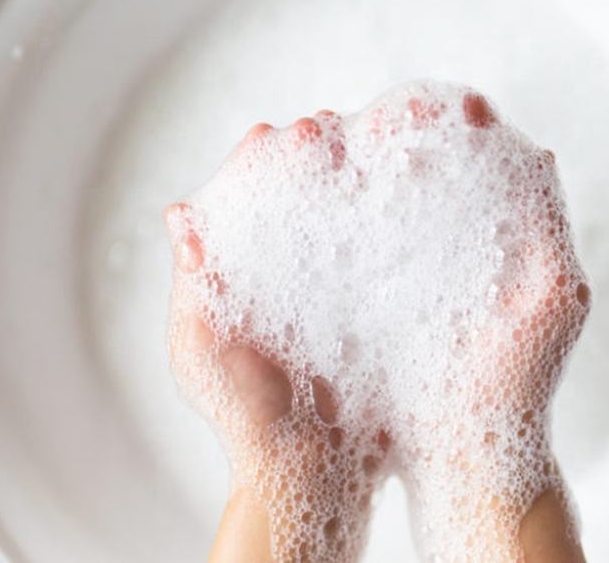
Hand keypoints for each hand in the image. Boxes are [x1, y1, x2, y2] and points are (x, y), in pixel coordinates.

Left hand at [164, 122, 388, 561]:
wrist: (312, 479)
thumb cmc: (252, 423)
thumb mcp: (204, 353)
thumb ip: (196, 287)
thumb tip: (180, 215)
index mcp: (260, 276)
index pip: (261, 199)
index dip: (266, 162)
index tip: (273, 136)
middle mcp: (308, 275)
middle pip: (319, 194)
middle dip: (324, 154)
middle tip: (324, 130)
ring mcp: (354, 291)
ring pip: (368, 214)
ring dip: (375, 170)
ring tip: (380, 136)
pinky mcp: (396, 312)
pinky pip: (409, 257)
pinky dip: (419, 219)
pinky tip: (428, 191)